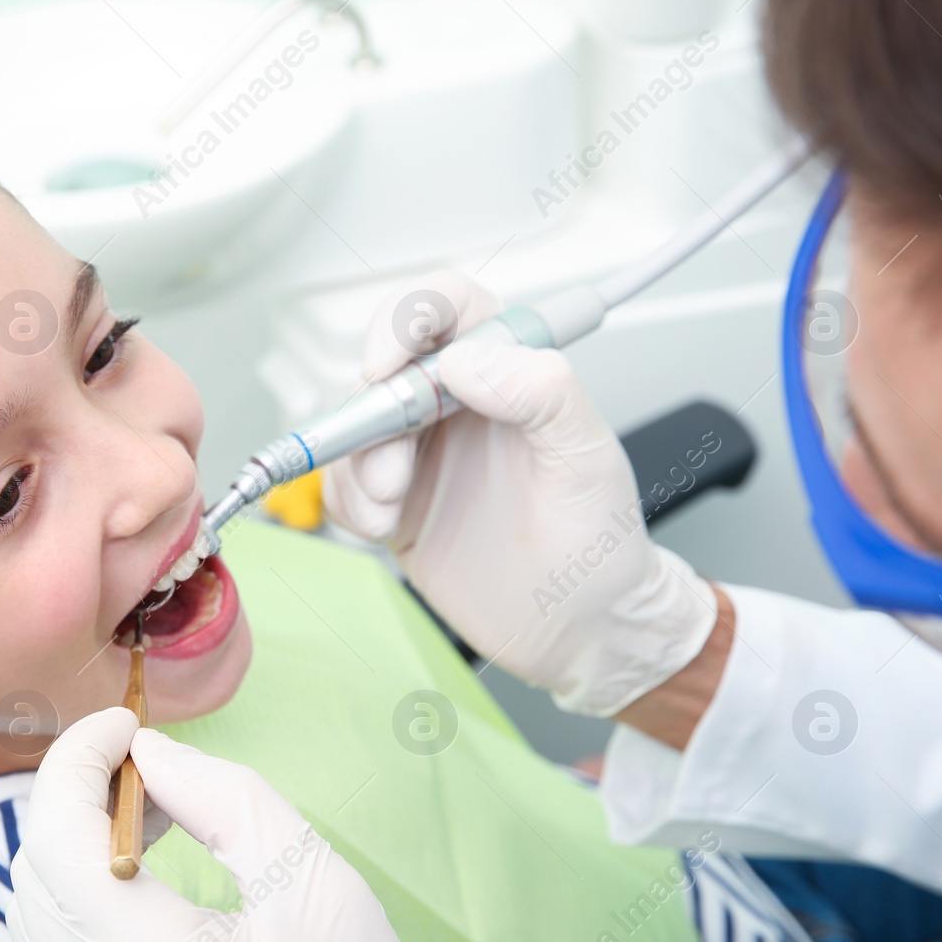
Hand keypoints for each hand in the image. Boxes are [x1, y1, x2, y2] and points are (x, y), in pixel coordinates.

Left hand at [6, 708, 450, 941]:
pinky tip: (138, 862)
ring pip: (37, 912)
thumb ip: (225, 800)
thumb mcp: (313, 880)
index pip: (59, 842)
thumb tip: (148, 751)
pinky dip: (81, 890)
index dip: (77, 761)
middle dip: (76, 795)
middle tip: (145, 760)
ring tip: (150, 807)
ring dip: (75, 841)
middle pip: (36, 874)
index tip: (125, 722)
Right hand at [323, 270, 715, 715]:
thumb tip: (467, 358)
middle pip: (383, 367)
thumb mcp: (587, 458)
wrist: (580, 632)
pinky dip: (348, 503)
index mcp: (510, 376)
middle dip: (372, 414)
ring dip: (358, 466)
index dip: (405, 318)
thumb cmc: (598, 546)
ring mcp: (421, 455)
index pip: (446, 308)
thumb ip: (542, 392)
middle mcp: (458, 406)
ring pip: (353, 428)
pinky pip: (342, 484)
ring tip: (392, 506)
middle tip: (392, 465)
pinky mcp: (394, 505)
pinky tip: (385, 526)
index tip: (386, 364)